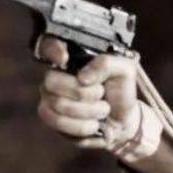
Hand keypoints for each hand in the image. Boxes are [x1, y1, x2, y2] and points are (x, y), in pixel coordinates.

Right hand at [35, 36, 148, 154]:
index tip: (64, 58)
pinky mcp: (51, 118)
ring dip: (88, 111)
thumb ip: (107, 64)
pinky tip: (93, 123)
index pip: (49, 46)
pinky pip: (59, 122)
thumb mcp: (124, 71)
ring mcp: (49, 97)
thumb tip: (83, 76)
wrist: (123, 119)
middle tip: (101, 94)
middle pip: (51, 81)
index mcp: (72, 58)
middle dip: (83, 92)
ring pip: (58, 104)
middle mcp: (55, 75)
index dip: (53, 50)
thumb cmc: (120, 91)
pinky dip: (83, 126)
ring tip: (102, 109)